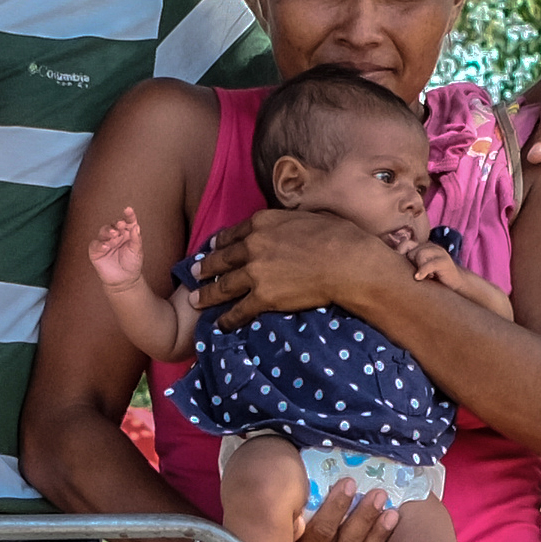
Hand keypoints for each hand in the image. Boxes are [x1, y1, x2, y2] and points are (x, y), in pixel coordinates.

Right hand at [90, 205, 145, 294]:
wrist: (124, 280)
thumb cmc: (131, 264)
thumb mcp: (137, 251)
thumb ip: (136, 239)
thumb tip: (136, 226)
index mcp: (126, 233)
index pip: (127, 221)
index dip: (128, 215)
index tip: (129, 210)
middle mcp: (115, 235)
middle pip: (114, 225)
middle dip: (117, 224)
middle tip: (121, 225)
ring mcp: (105, 242)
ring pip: (104, 231)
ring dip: (108, 231)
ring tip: (114, 235)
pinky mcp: (96, 251)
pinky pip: (95, 244)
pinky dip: (100, 244)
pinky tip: (106, 246)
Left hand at [194, 209, 406, 329]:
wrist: (346, 261)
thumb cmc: (336, 236)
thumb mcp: (304, 217)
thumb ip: (286, 222)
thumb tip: (288, 226)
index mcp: (262, 222)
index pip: (233, 234)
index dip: (219, 243)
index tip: (211, 248)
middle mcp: (253, 245)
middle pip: (222, 259)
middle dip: (205, 268)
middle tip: (194, 273)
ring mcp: (255, 272)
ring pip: (223, 286)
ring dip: (207, 295)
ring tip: (196, 300)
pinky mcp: (263, 297)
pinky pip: (239, 310)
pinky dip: (228, 319)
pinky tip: (221, 325)